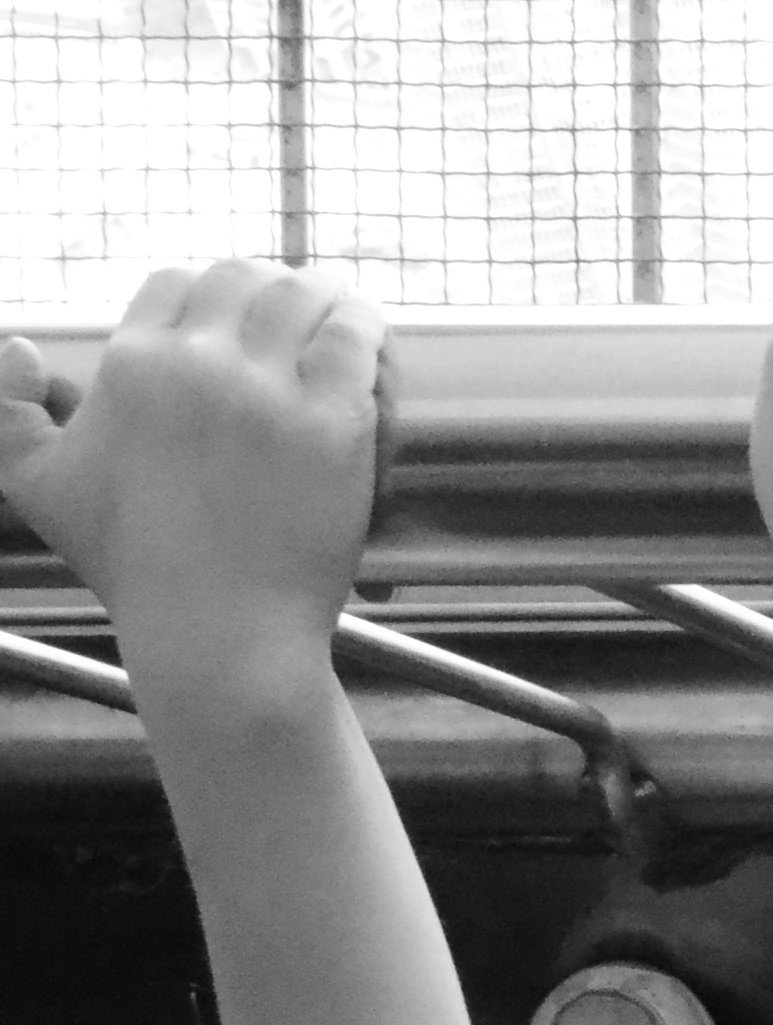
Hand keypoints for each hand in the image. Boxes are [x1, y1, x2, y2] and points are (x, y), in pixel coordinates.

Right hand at [0, 264, 385, 682]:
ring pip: (302, 297)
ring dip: (323, 298)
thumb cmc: (133, 567)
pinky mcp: (334, 424)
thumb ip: (8, 408)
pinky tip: (369, 340)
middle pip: (244, 278)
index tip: (238, 319)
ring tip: (338, 315)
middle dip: (270, 287)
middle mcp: (197, 363)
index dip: (210, 292)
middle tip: (295, 312)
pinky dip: (365, 328)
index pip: (177, 281)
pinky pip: (356, 339)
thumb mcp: (35, 484)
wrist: (217, 631)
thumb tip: (22, 345)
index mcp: (132, 363)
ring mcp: (268, 391)